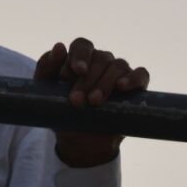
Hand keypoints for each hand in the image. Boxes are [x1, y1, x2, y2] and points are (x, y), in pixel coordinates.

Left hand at [34, 38, 149, 167]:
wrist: (79, 141)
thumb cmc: (62, 112)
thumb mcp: (45, 93)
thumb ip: (46, 68)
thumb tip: (59, 46)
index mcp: (80, 59)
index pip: (82, 45)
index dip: (80, 55)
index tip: (77, 71)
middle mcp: (101, 62)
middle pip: (100, 58)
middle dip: (87, 80)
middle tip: (77, 101)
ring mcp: (120, 73)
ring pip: (118, 65)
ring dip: (105, 82)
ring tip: (94, 102)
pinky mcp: (136, 88)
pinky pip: (141, 74)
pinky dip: (133, 77)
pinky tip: (122, 86)